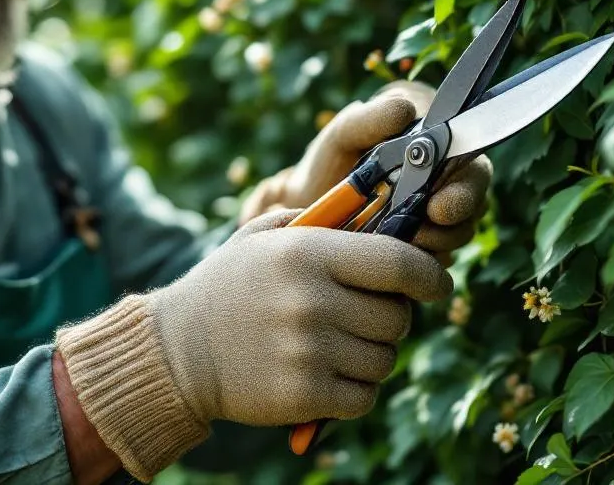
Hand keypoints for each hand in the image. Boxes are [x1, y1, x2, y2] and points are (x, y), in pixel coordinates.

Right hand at [54, 209, 449, 479]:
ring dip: (372, 356)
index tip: (437, 284)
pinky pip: (364, 396)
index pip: (398, 263)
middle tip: (365, 317)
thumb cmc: (228, 287)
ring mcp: (309, 351)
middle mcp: (312, 300)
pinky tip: (327, 375)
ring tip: (338, 346)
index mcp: (308, 253)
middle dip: (390, 318)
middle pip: (397, 317)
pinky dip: (355, 391)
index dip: (429, 276)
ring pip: (384, 359)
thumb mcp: (262, 236)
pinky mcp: (304, 395)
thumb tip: (382, 216)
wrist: (176, 351)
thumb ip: (319, 220)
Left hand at [238, 80, 492, 264]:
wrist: (311, 205)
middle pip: (474, 203)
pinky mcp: (429, 244)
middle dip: (451, 225)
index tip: (439, 209)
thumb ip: (369, 119)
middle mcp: (449, 175)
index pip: (473, 163)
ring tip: (397, 243)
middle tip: (418, 234)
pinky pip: (438, 258)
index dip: (466, 189)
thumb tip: (404, 111)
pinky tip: (392, 259)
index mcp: (437, 140)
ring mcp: (441, 211)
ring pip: (458, 234)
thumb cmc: (330, 161)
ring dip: (433, 244)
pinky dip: (419, 262)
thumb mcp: (343, 134)